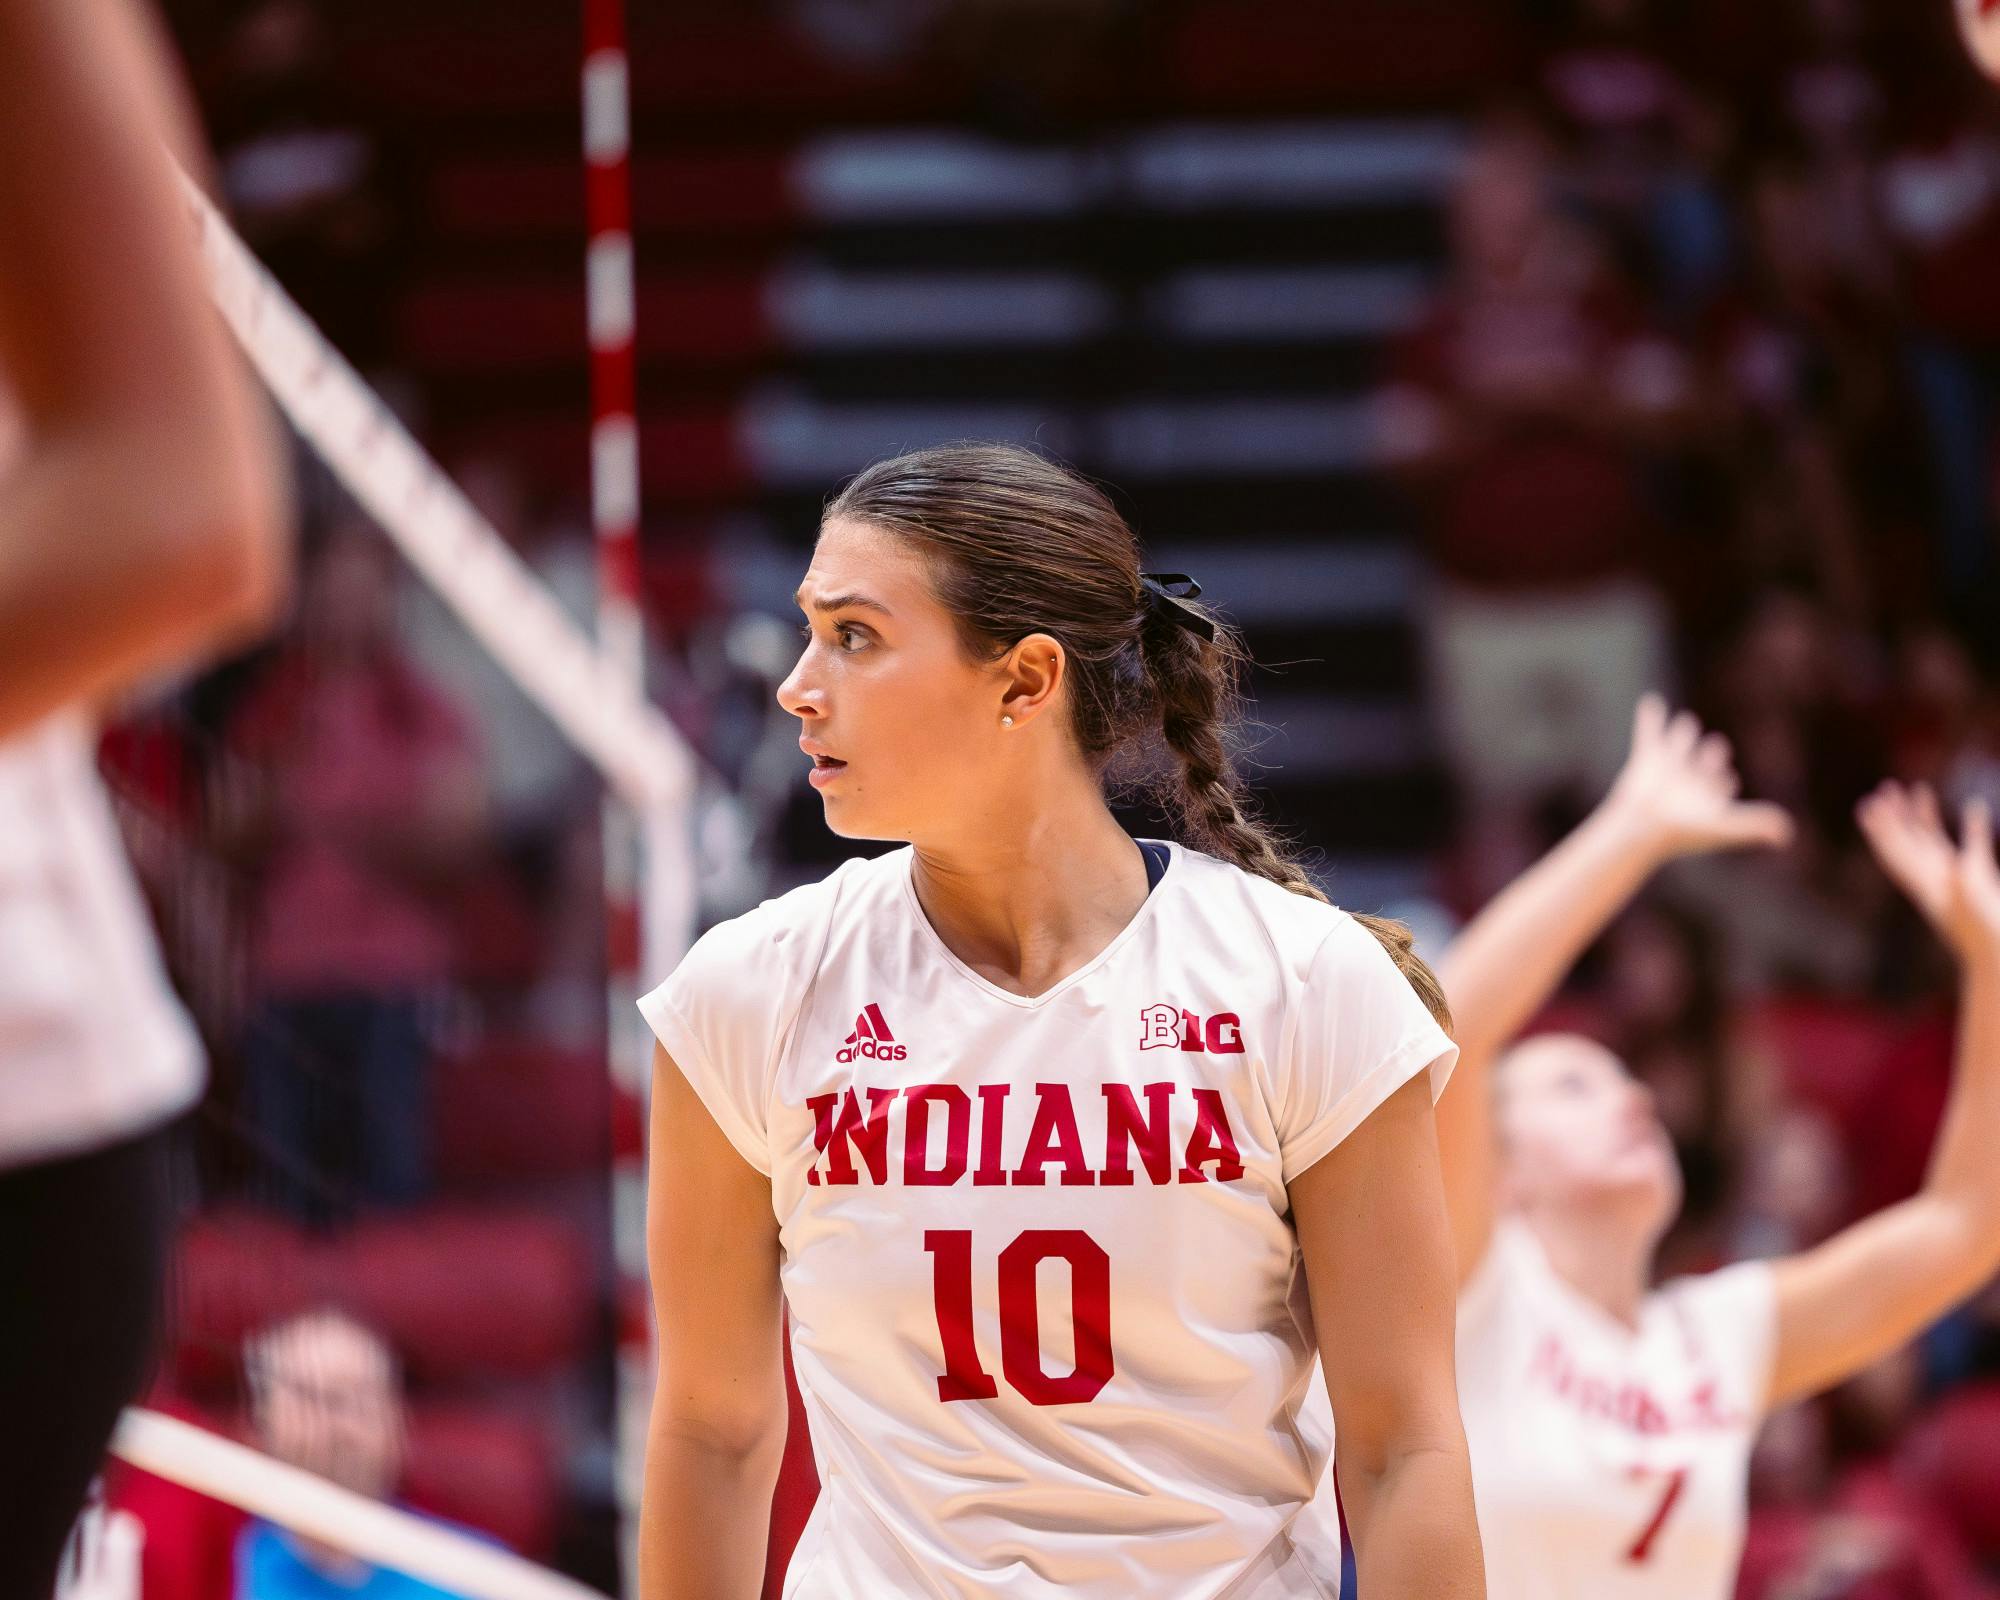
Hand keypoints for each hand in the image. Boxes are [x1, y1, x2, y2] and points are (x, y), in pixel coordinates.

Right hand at [1605, 694, 1794, 861]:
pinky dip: (1650, 717)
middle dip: (1710, 755)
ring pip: (1677, 745)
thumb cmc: (1685, 830)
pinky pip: (1649, 730)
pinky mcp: (1647, 757)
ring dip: (1681, 734)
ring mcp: (1667, 767)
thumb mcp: (1727, 825)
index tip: (1727, 779)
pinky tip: (1651, 701)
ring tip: (1686, 722)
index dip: (1723, 781)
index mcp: (1707, 796)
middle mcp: (1688, 781)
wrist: (1644, 825)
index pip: (1720, 784)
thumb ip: (1756, 823)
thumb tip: (1788, 834)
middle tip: (1717, 746)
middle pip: (1702, 764)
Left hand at [1858, 782, 1999, 962]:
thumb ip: (1966, 889)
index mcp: (1929, 887)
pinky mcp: (1984, 884)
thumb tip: (1959, 869)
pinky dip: (1972, 828)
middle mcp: (1937, 883)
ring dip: (1923, 818)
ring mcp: (1959, 882)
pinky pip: (1973, 849)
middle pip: (1908, 844)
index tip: (1866, 807)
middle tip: (1882, 790)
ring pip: (1935, 844)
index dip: (1881, 831)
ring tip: (1918, 788)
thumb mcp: (1978, 908)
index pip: (1898, 854)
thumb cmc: (1991, 937)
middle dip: (1894, 818)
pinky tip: (1975, 806)